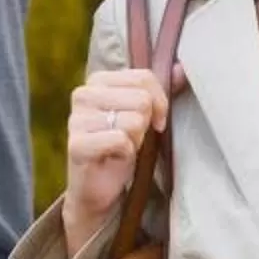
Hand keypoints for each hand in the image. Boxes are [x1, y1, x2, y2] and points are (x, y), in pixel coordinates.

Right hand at [61, 68, 177, 258]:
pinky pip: (121, 140)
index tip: (155, 122)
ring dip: (135, 141)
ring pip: (134, 121)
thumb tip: (182, 69)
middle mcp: (83, 94)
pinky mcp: (77, 144)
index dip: (159, 103)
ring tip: (120, 149)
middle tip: (132, 139)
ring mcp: (76, 119)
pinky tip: (113, 159)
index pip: (144, 77)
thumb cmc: (121, 148)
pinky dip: (125, 154)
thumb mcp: (143, 115)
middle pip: (141, 99)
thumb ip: (159, 92)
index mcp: (98, 80)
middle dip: (145, 125)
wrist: (98, 189)